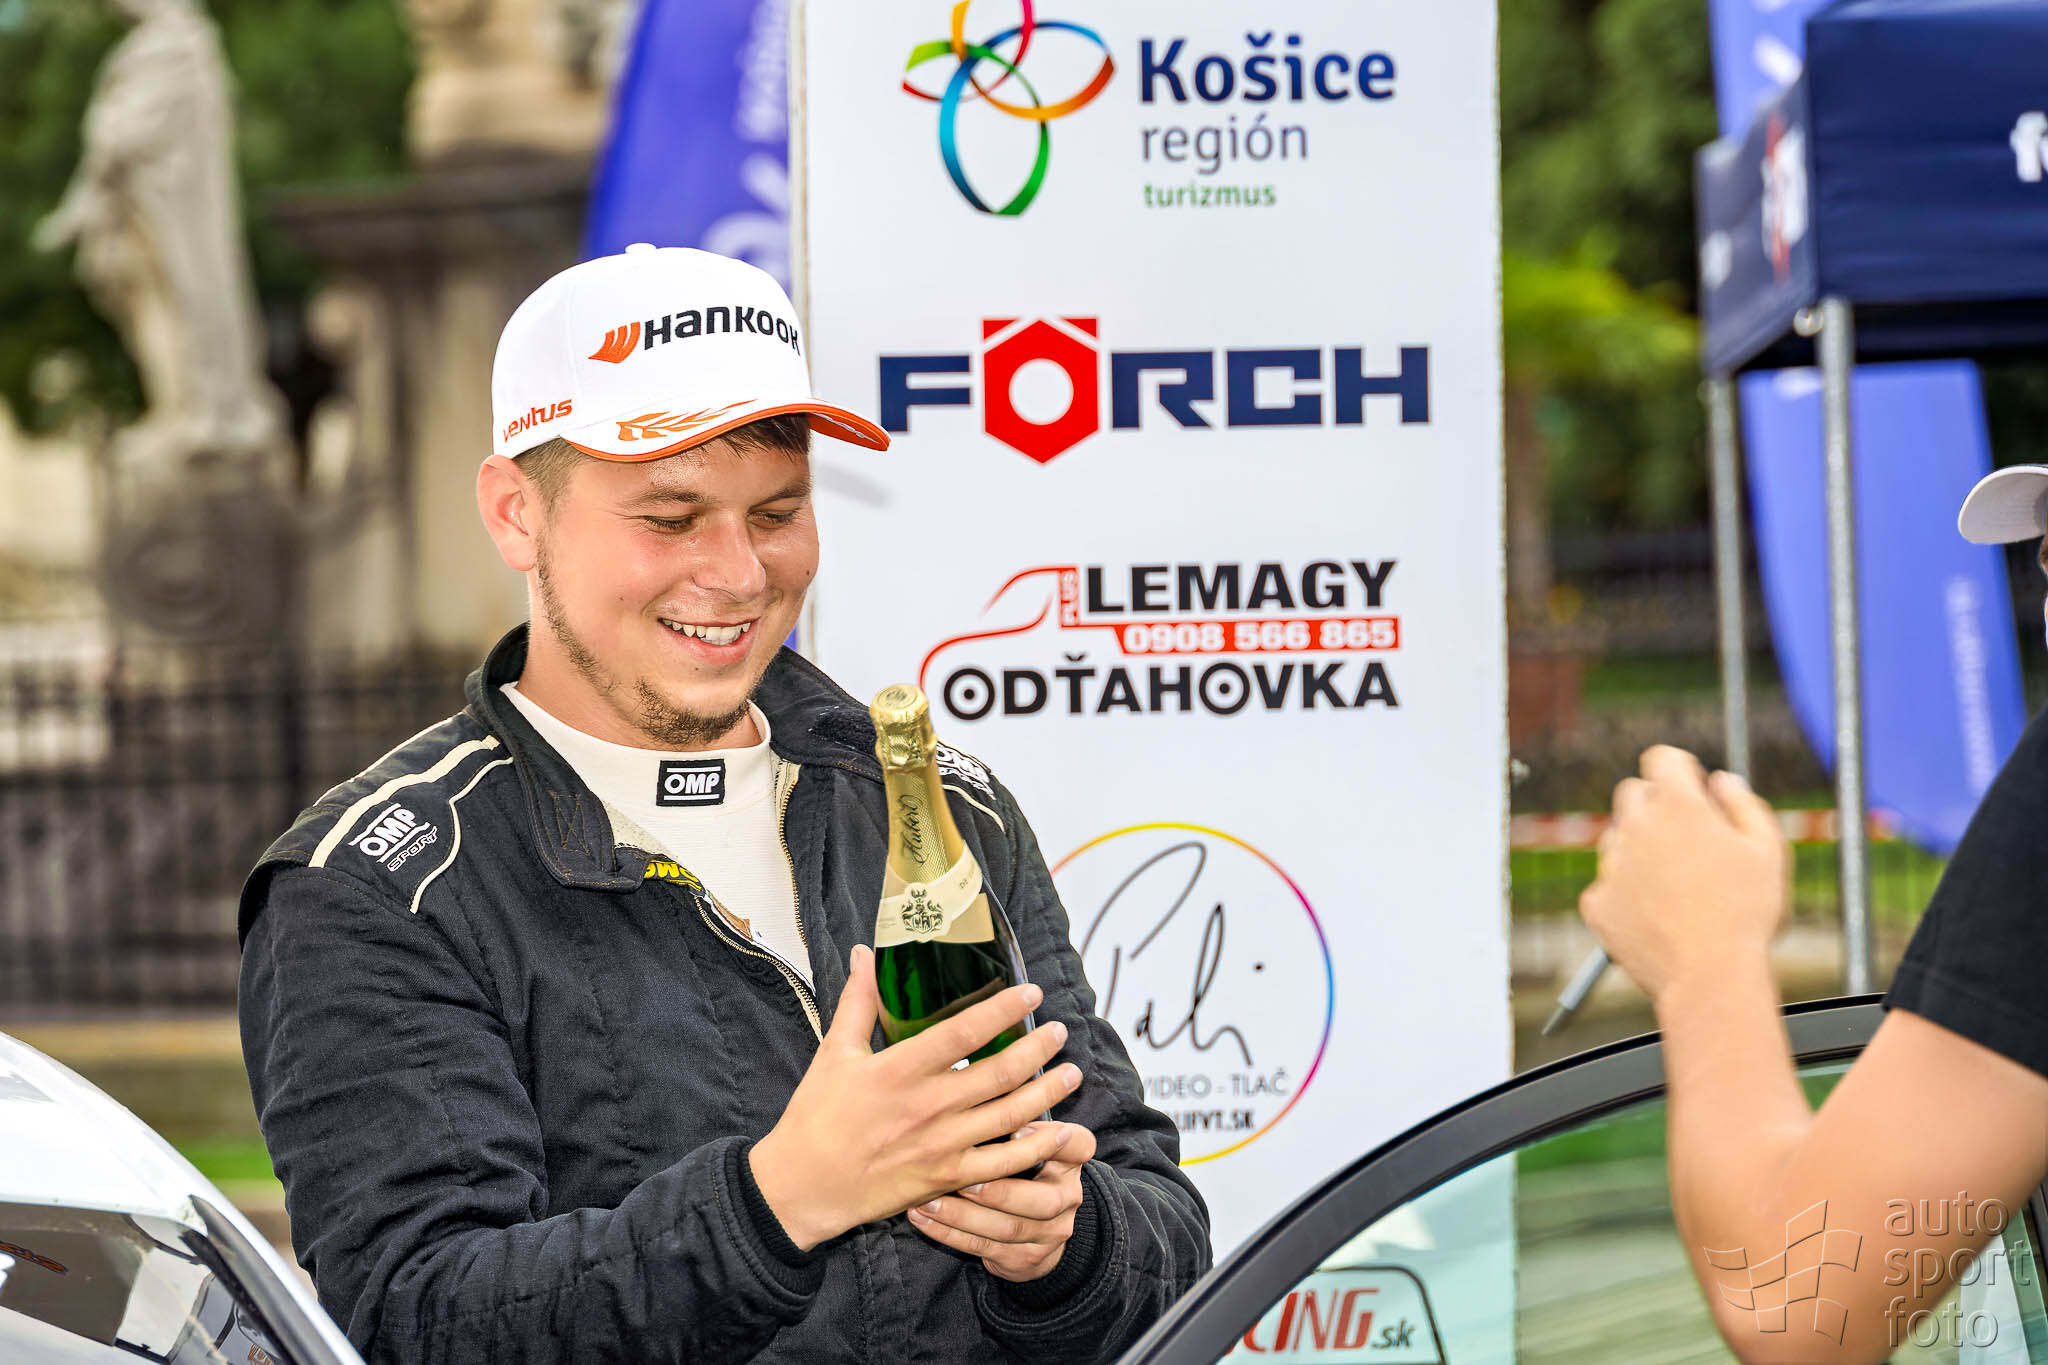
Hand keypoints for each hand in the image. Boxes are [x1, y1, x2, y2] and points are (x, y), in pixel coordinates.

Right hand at [749, 945, 1082, 1250]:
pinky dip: (1034, 1148)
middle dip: (1039, 1051)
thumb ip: (857, 1001)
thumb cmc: (815, 1117)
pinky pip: (1002, 1165)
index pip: (964, 1032)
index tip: (1033, 993)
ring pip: (1009, 1117)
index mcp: (899, 1070)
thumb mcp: (835, 1053)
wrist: (803, 1186)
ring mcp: (941, 1146)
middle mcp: (927, 1107)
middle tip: (1062, 1033)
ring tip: (1071, 1074)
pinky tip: (1057, 1133)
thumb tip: (863, 954)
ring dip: (1047, 1094)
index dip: (1004, 1010)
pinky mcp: (946, 1178)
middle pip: (999, 1074)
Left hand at [908, 1121, 1096, 1281]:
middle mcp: (1067, 1197)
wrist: (1036, 1230)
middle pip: (1043, 1199)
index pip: (1078, 1145)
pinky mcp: (1025, 1259)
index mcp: (1070, 1160)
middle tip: (962, 1177)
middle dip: (999, 1190)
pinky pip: (984, 1248)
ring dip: (963, 1214)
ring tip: (928, 1200)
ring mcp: (1049, 1232)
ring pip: (1008, 1228)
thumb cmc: (1019, 1166)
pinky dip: (949, 1233)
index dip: (1054, 1139)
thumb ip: (1012, 1115)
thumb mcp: (1029, 1139)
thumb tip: (972, 1075)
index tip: (1018, 1126)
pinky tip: (921, 1217)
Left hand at [1578, 745, 1789, 1003]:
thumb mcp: (1767, 850)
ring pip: (1617, 839)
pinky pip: (1608, 885)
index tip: (1693, 786)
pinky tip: (1658, 915)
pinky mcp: (1596, 902)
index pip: (1661, 758)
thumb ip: (1744, 804)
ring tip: (1679, 886)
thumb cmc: (1747, 912)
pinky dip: (1627, 893)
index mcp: (1677, 805)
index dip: (1679, 768)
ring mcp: (1611, 865)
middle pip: (1633, 794)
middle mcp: (1636, 827)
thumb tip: (1721, 781)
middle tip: (1688, 836)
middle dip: (1656, 805)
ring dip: (1640, 849)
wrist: (1711, 976)